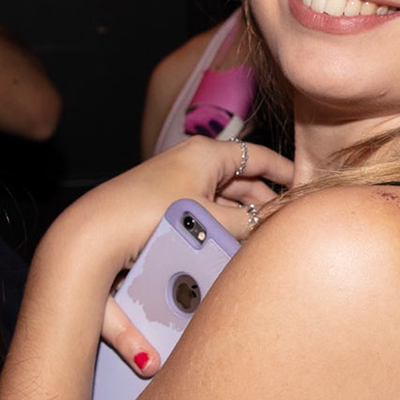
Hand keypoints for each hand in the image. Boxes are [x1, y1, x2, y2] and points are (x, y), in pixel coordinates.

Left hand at [70, 135, 291, 338]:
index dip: (284, 171)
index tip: (304, 184)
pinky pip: (203, 211)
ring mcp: (175, 182)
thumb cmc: (151, 215)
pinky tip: (228, 246)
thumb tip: (279, 223)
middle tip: (285, 225)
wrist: (95, 233)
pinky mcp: (161, 203)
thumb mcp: (211, 219)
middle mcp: (191, 161)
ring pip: (222, 199)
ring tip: (259, 241)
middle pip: (241, 180)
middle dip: (264, 202)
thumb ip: (250, 222)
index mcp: (207, 153)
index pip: (258, 156)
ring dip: (241, 218)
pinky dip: (219, 225)